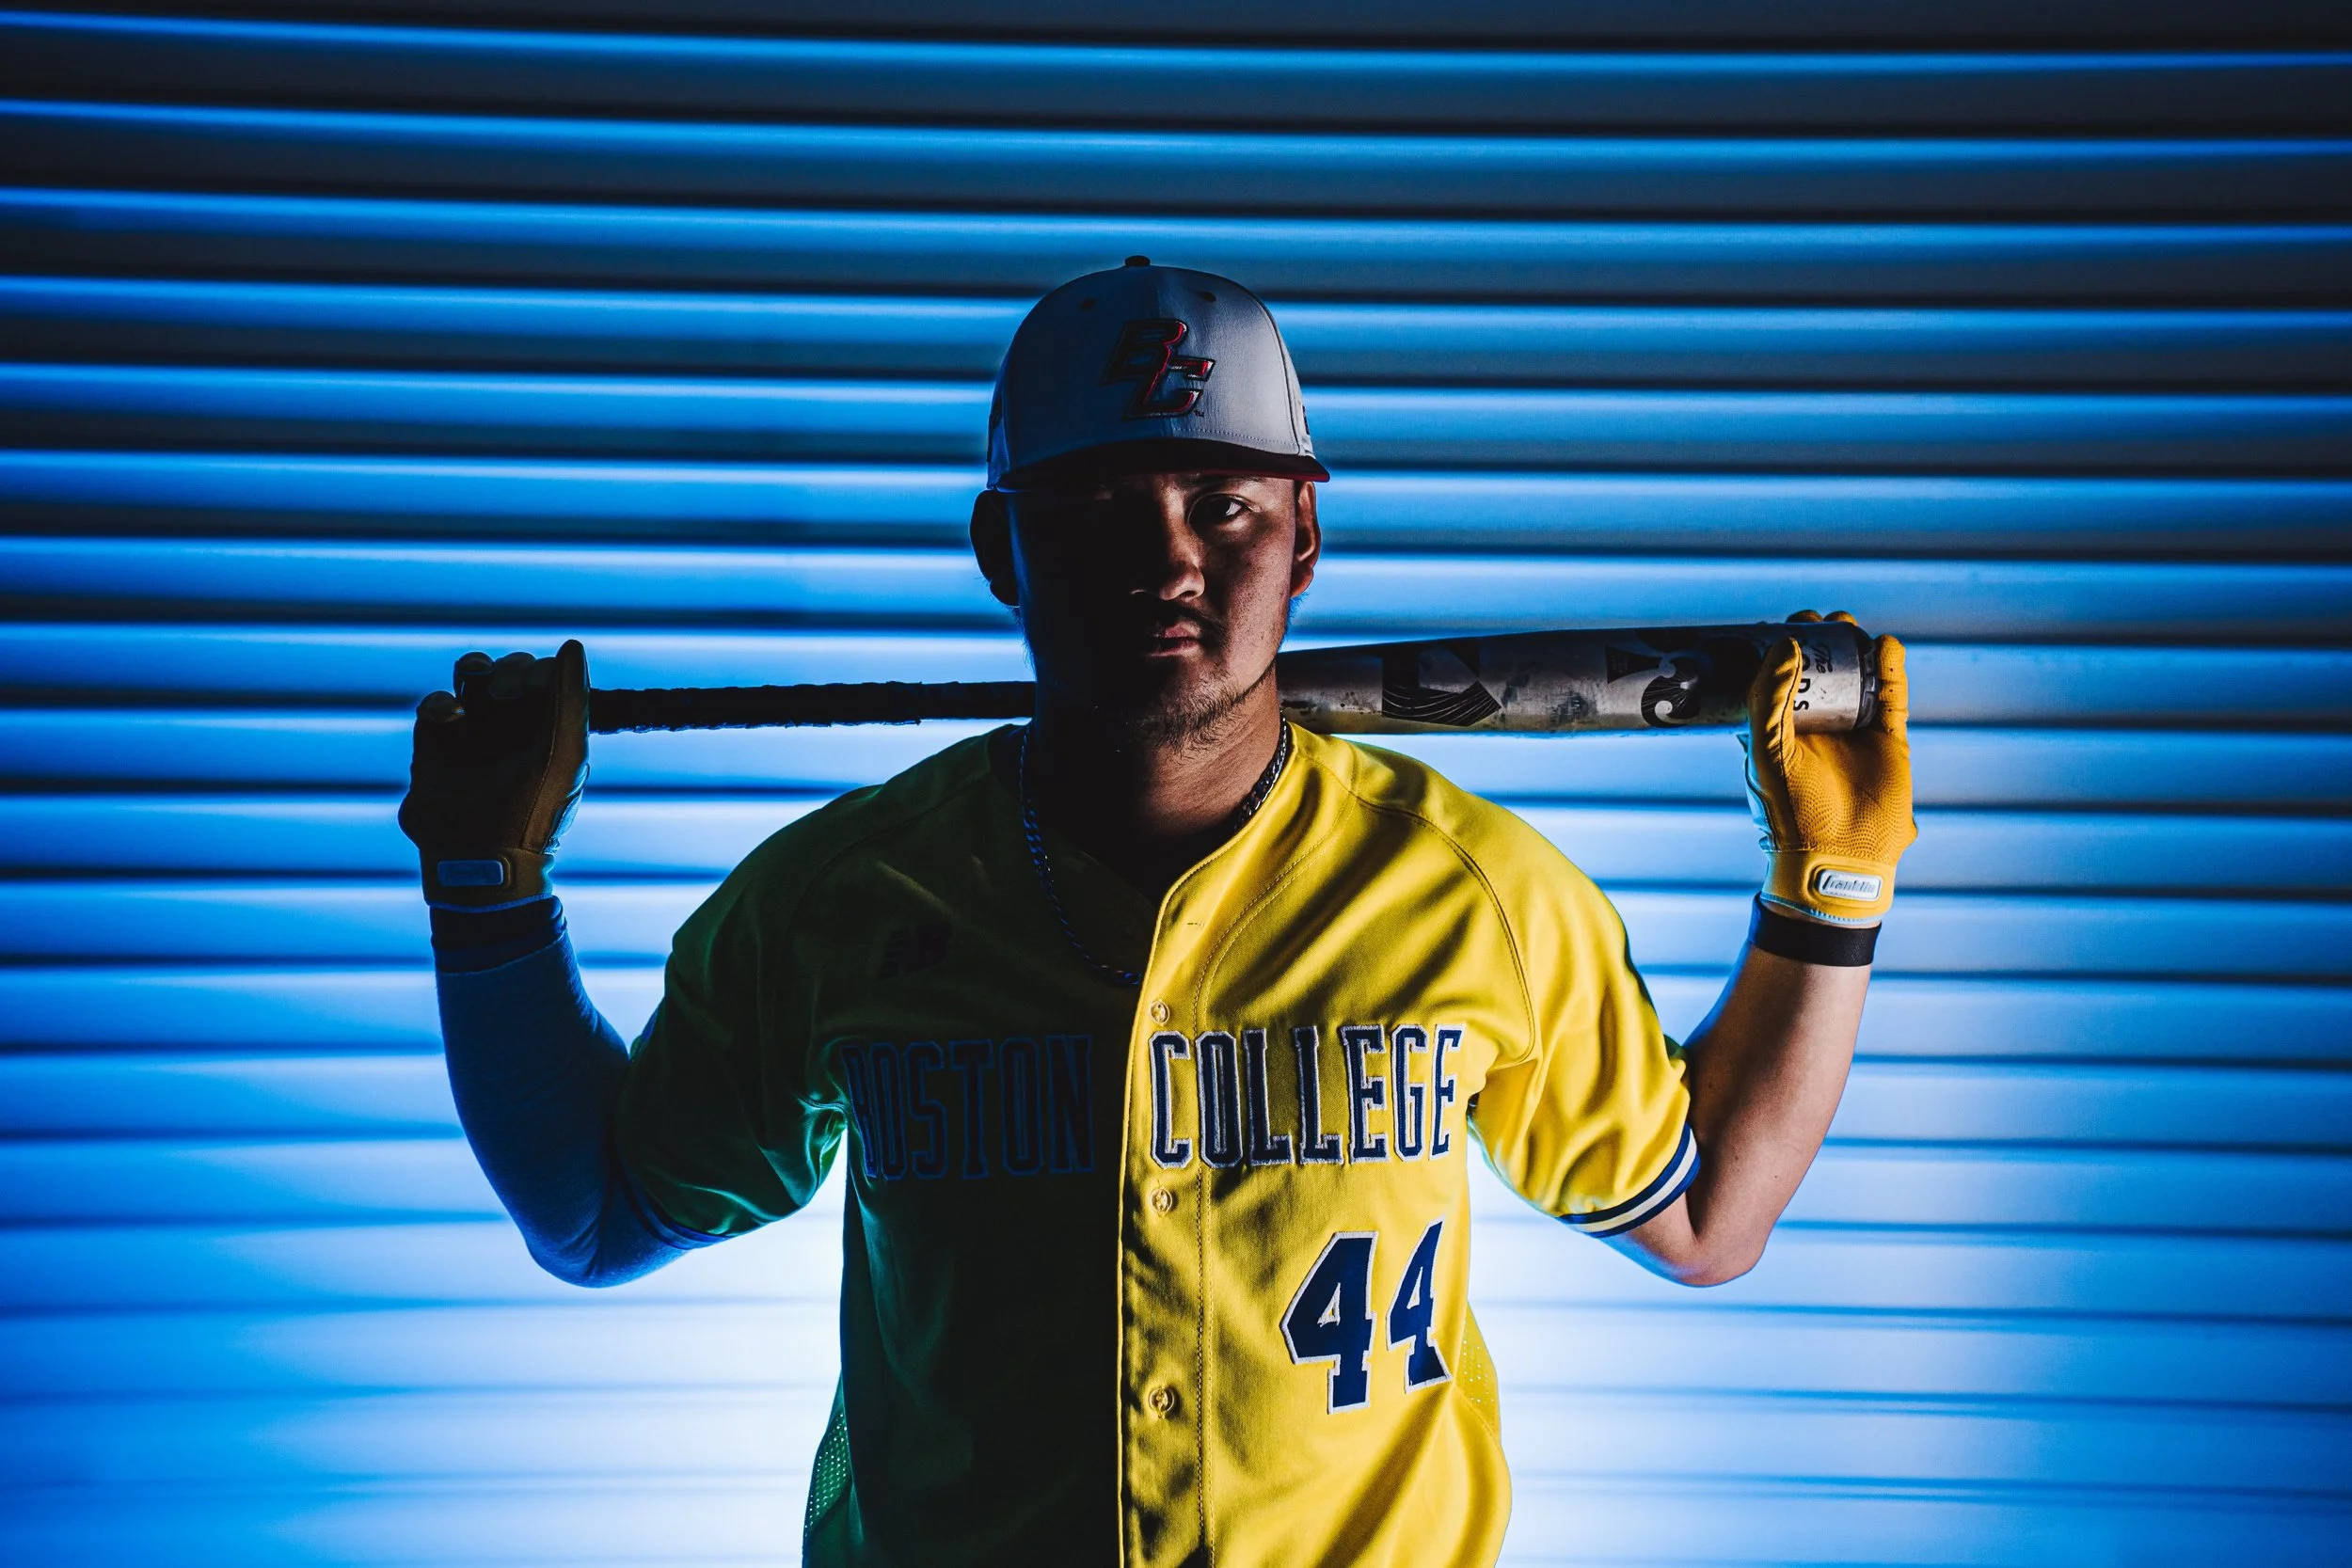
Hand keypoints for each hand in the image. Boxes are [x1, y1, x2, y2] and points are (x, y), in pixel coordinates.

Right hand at [399, 640, 588, 908]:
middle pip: (511, 669)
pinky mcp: (436, 742)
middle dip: (511, 670)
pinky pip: (436, 702)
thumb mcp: (561, 755)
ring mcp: (475, 731)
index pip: (549, 676)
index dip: (542, 671)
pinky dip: (442, 701)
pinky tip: (453, 717)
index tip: (536, 686)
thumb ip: (570, 700)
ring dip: (477, 668)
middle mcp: (515, 726)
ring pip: (472, 675)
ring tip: (484, 689)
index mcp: (552, 728)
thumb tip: (572, 645)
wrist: (479, 859)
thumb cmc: (532, 811)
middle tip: (509, 693)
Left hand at [1741, 611, 1913, 925]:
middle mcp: (1815, 731)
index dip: (1777, 654)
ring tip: (1845, 626)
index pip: (1776, 683)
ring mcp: (1853, 734)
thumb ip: (1769, 700)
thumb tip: (1785, 646)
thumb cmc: (1791, 811)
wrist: (1837, 857)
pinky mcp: (1888, 743)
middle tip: (1816, 622)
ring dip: (1853, 650)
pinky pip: (1891, 698)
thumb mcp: (1768, 751)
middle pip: (1818, 675)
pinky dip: (1891, 669)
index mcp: (1778, 733)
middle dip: (1817, 644)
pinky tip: (1886, 645)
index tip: (1778, 626)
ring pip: (1856, 680)